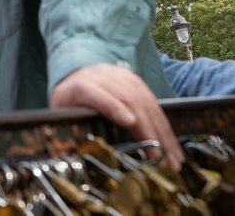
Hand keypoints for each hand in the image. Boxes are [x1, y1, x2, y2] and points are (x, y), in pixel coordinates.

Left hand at [50, 63, 181, 167]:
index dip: (110, 105)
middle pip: (125, 98)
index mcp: (75, 87)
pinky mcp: (134, 80)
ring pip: (144, 101)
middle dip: (146, 130)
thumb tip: (68, 159)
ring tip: (172, 159)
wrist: (77, 75)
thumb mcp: (62, 117)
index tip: (128, 122)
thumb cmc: (71, 104)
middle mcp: (98, 77)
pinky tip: (172, 145)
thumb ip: (65, 137)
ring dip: (161, 131)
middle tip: (160, 158)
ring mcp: (119, 76)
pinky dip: (165, 125)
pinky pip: (153, 102)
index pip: (89, 91)